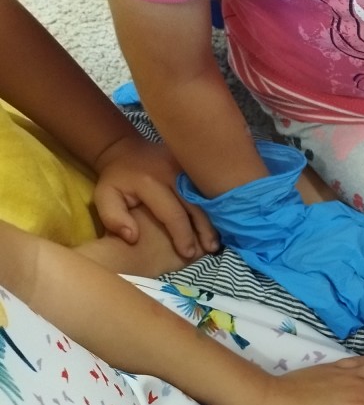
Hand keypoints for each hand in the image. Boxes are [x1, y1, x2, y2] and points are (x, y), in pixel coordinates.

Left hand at [91, 134, 218, 261]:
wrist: (126, 150)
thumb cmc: (117, 180)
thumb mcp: (104, 197)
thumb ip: (113, 219)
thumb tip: (132, 238)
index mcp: (151, 182)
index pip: (173, 214)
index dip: (182, 236)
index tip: (187, 254)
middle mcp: (173, 173)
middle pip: (196, 207)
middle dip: (204, 231)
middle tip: (209, 250)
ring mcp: (186, 167)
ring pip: (207, 198)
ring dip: (214, 220)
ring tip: (215, 240)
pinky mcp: (194, 166)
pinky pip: (208, 190)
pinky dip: (215, 207)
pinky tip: (218, 222)